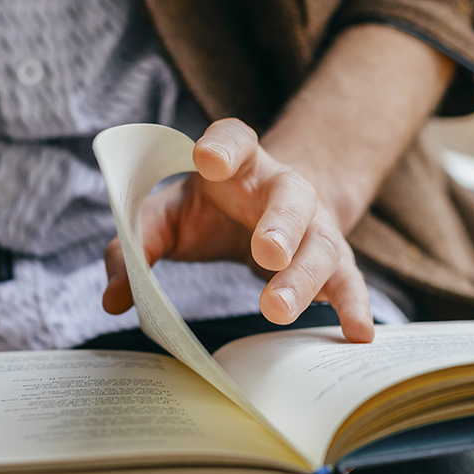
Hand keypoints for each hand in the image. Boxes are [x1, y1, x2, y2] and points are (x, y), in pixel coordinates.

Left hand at [102, 118, 374, 342]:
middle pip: (290, 198)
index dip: (224, 146)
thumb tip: (115, 297)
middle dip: (280, 224)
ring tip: (277, 309)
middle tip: (265, 252)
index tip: (209, 158)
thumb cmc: (210, 212)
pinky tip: (358, 333)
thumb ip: (135, 246)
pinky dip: (354, 307)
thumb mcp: (167, 217)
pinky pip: (348, 282)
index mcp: (239, 165)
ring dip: (303, 277)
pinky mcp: (333, 262)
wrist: (269, 214)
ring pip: (319, 246)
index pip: (234, 140)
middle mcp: (284, 189)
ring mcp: (315, 226)